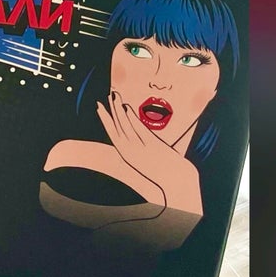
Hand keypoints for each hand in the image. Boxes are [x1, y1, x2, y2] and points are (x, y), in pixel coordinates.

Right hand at [96, 92, 202, 215]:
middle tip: (108, 95)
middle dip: (111, 110)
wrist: (176, 181)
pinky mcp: (152, 146)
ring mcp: (141, 149)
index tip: (99, 107)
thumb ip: (138, 146)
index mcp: (127, 155)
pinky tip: (127, 109)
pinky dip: (132, 119)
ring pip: (126, 126)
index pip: (112, 133)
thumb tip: (136, 132)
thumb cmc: (162, 169)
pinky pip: (139, 130)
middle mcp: (130, 151)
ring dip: (119, 110)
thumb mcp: (145, 159)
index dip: (105, 119)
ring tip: (115, 96)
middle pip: (118, 126)